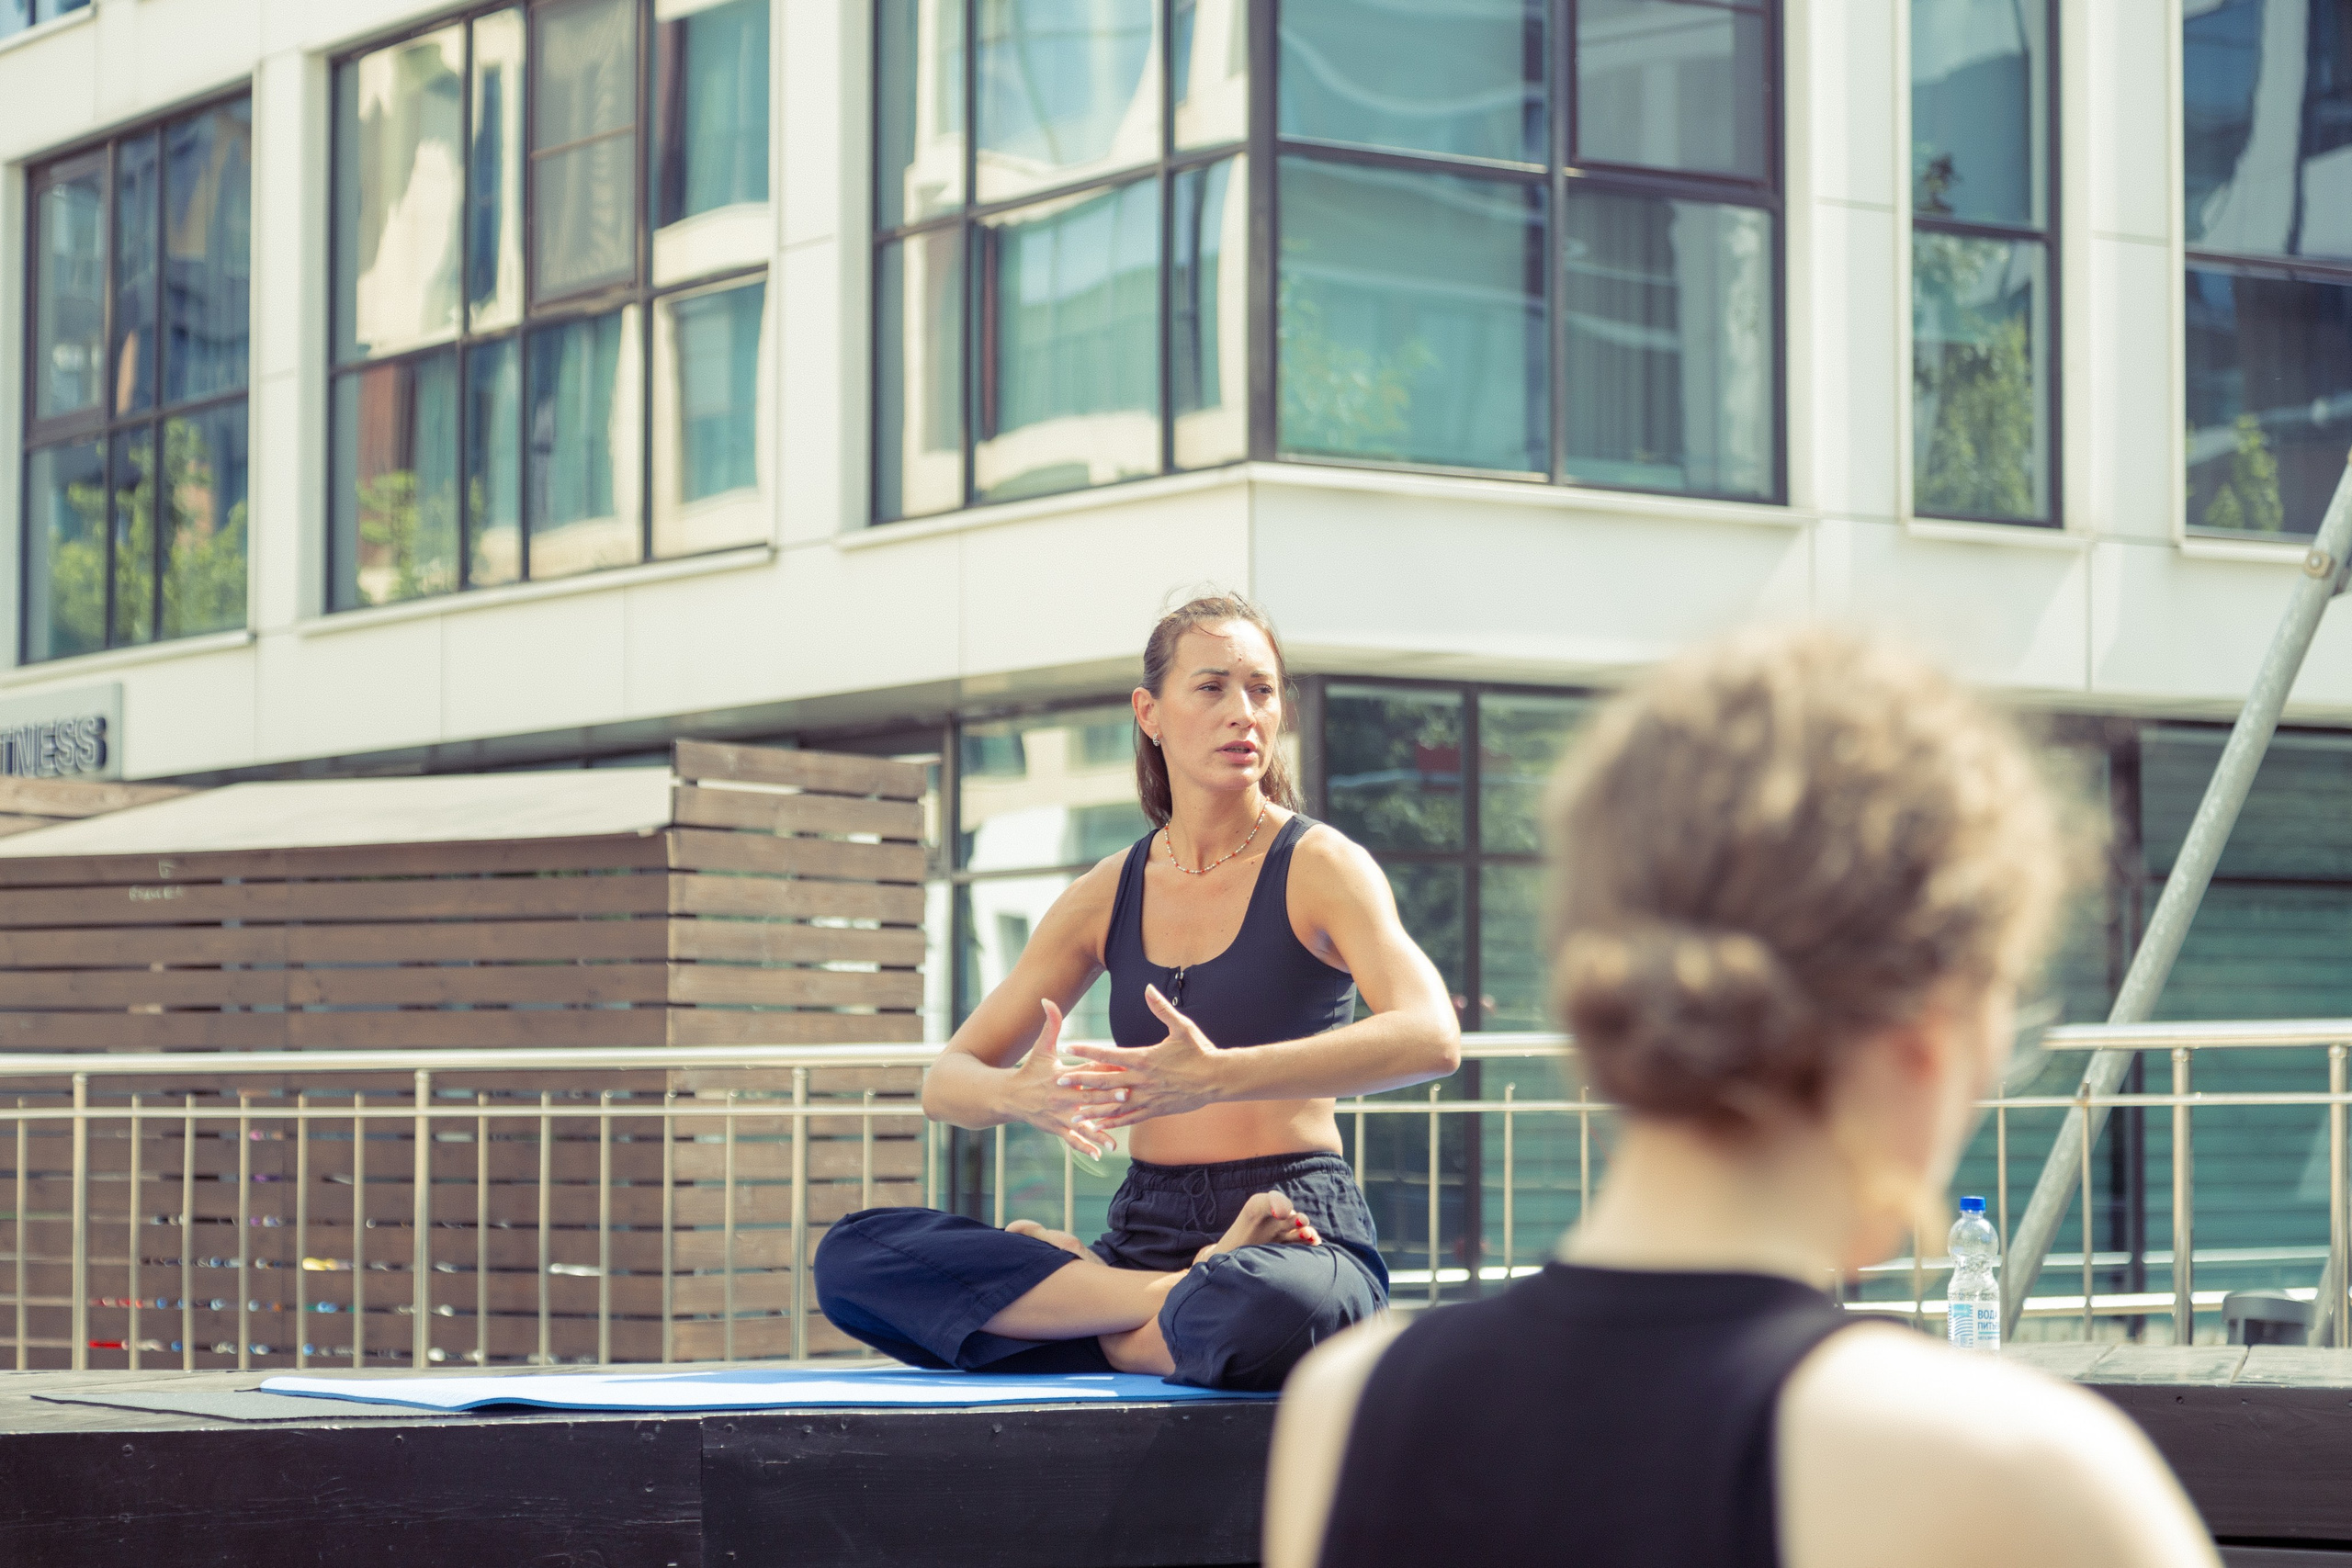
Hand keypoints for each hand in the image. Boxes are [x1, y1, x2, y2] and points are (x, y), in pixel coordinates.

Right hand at [1002, 1000, 1114, 1158]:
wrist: (1008, 1096)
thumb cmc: (1030, 1070)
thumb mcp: (1040, 1047)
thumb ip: (1050, 1023)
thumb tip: (1047, 999)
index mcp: (1061, 1075)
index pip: (1084, 1071)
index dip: (1102, 1070)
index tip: (1121, 1068)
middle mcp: (1061, 1096)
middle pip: (1087, 1097)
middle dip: (1106, 1097)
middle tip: (1126, 1095)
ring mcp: (1059, 1114)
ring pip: (1081, 1123)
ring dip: (1098, 1130)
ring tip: (1115, 1140)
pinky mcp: (1056, 1128)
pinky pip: (1071, 1139)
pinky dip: (1084, 1146)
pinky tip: (1099, 1154)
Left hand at [1057, 984, 1225, 1130]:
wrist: (1217, 1079)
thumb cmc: (1200, 1051)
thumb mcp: (1182, 1027)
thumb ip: (1161, 1008)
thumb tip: (1147, 989)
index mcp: (1144, 1058)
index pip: (1108, 1054)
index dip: (1086, 1050)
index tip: (1068, 1048)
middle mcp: (1141, 1080)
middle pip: (1103, 1080)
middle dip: (1080, 1080)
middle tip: (1058, 1080)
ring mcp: (1147, 1097)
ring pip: (1113, 1104)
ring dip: (1092, 1107)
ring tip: (1073, 1111)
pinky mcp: (1154, 1110)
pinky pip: (1129, 1118)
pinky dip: (1112, 1122)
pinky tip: (1098, 1126)